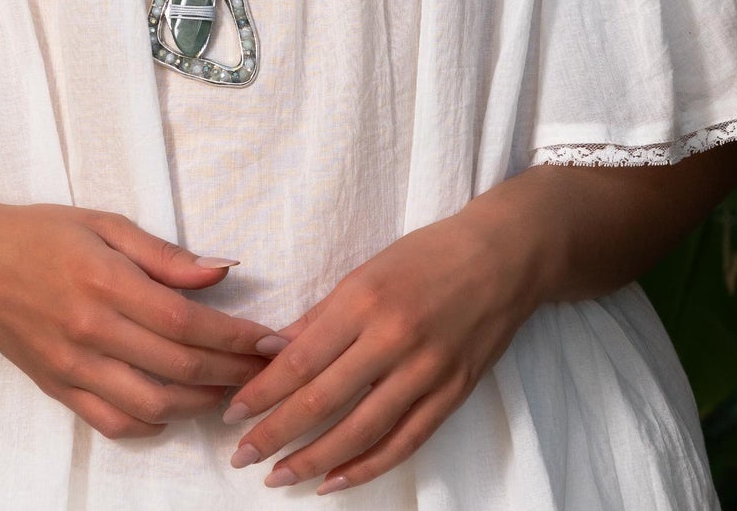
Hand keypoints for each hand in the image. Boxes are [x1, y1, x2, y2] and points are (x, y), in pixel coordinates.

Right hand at [0, 198, 283, 439]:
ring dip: (200, 405)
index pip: (186, 321)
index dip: (235, 337)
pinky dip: (153, 424)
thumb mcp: (105, 224)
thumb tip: (224, 269)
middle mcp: (90, 332)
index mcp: (106, 283)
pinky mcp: (58, 389)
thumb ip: (165, 254)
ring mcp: (72, 368)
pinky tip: (175, 408)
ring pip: (152, 406)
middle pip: (178, 369)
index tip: (272, 340)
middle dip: (232, 374)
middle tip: (267, 370)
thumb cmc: (42, 233)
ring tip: (230, 390)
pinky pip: (114, 422)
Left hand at [218, 201, 542, 493]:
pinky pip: (403, 442)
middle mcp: (393, 338)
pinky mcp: (452, 394)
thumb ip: (320, 316)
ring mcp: (426, 371)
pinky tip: (334, 481)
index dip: (263, 391)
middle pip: (323, 400)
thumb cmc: (428, 255)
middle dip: (275, 433)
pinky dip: (366, 467)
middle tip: (241, 456)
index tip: (231, 412)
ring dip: (313, 460)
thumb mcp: (367, 270)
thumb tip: (272, 350)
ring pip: (360, 431)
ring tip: (278, 477)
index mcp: (365, 299)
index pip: (301, 358)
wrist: (504, 256)